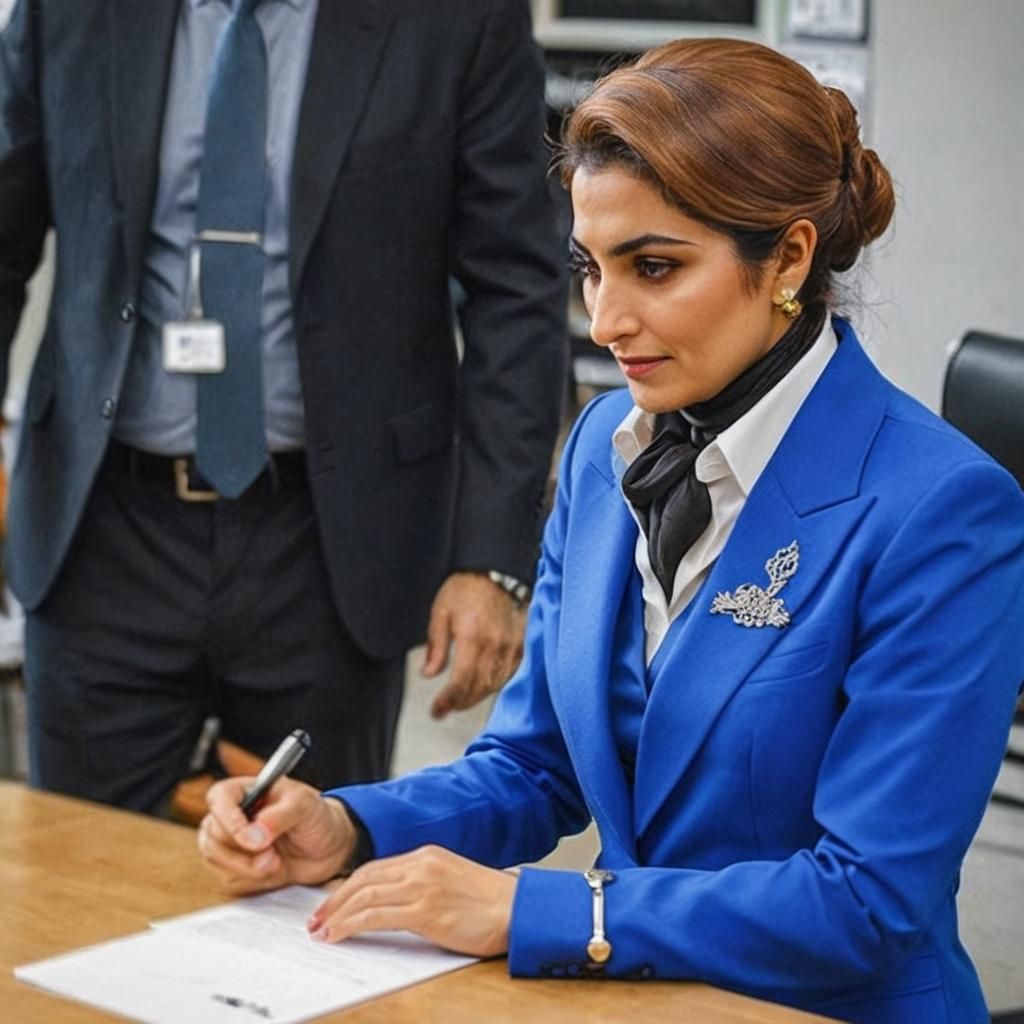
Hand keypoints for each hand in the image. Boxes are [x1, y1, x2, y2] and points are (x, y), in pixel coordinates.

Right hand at [198, 776, 354, 895]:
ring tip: (276, 863)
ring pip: (218, 862)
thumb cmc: (315, 817)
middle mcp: (231, 816)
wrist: (328, 848)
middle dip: (244, 853)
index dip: (228, 819)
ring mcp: (230, 845)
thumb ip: (279, 816)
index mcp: (244, 791)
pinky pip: (231, 882)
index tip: (251, 838)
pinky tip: (274, 871)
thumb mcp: (304, 806)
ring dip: (249, 869)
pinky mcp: (235, 870)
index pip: (218, 798)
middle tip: (272, 857)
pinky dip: (254, 882)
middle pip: (213, 837)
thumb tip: (253, 835)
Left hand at [306, 845, 517, 957]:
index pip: (375, 867)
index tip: (331, 904)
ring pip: (365, 895)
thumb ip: (423, 887)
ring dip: (337, 914)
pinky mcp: (426, 910)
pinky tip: (339, 935)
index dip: (347, 887)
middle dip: (334, 900)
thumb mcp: (452, 883)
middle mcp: (422, 865)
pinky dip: (351, 924)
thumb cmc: (491, 904)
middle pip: (364, 878)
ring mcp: (423, 885)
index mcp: (427, 856)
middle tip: (316, 919)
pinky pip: (376, 915)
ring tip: (321, 931)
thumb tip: (393, 905)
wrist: (519, 909)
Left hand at [422, 572, 525, 718]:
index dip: (448, 700)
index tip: (436, 710)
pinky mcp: (520, 645)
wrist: (494, 572)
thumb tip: (429, 674)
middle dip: (460, 703)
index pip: (461, 681)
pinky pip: (508, 675)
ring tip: (461, 701)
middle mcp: (494, 645)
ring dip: (476, 698)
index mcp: (472, 637)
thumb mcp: (440, 613)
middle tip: (445, 708)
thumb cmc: (465, 589)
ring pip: (494, 685)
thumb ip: (436, 647)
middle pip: (478, 688)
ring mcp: (510, 646)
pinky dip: (494, 686)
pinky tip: (482, 687)